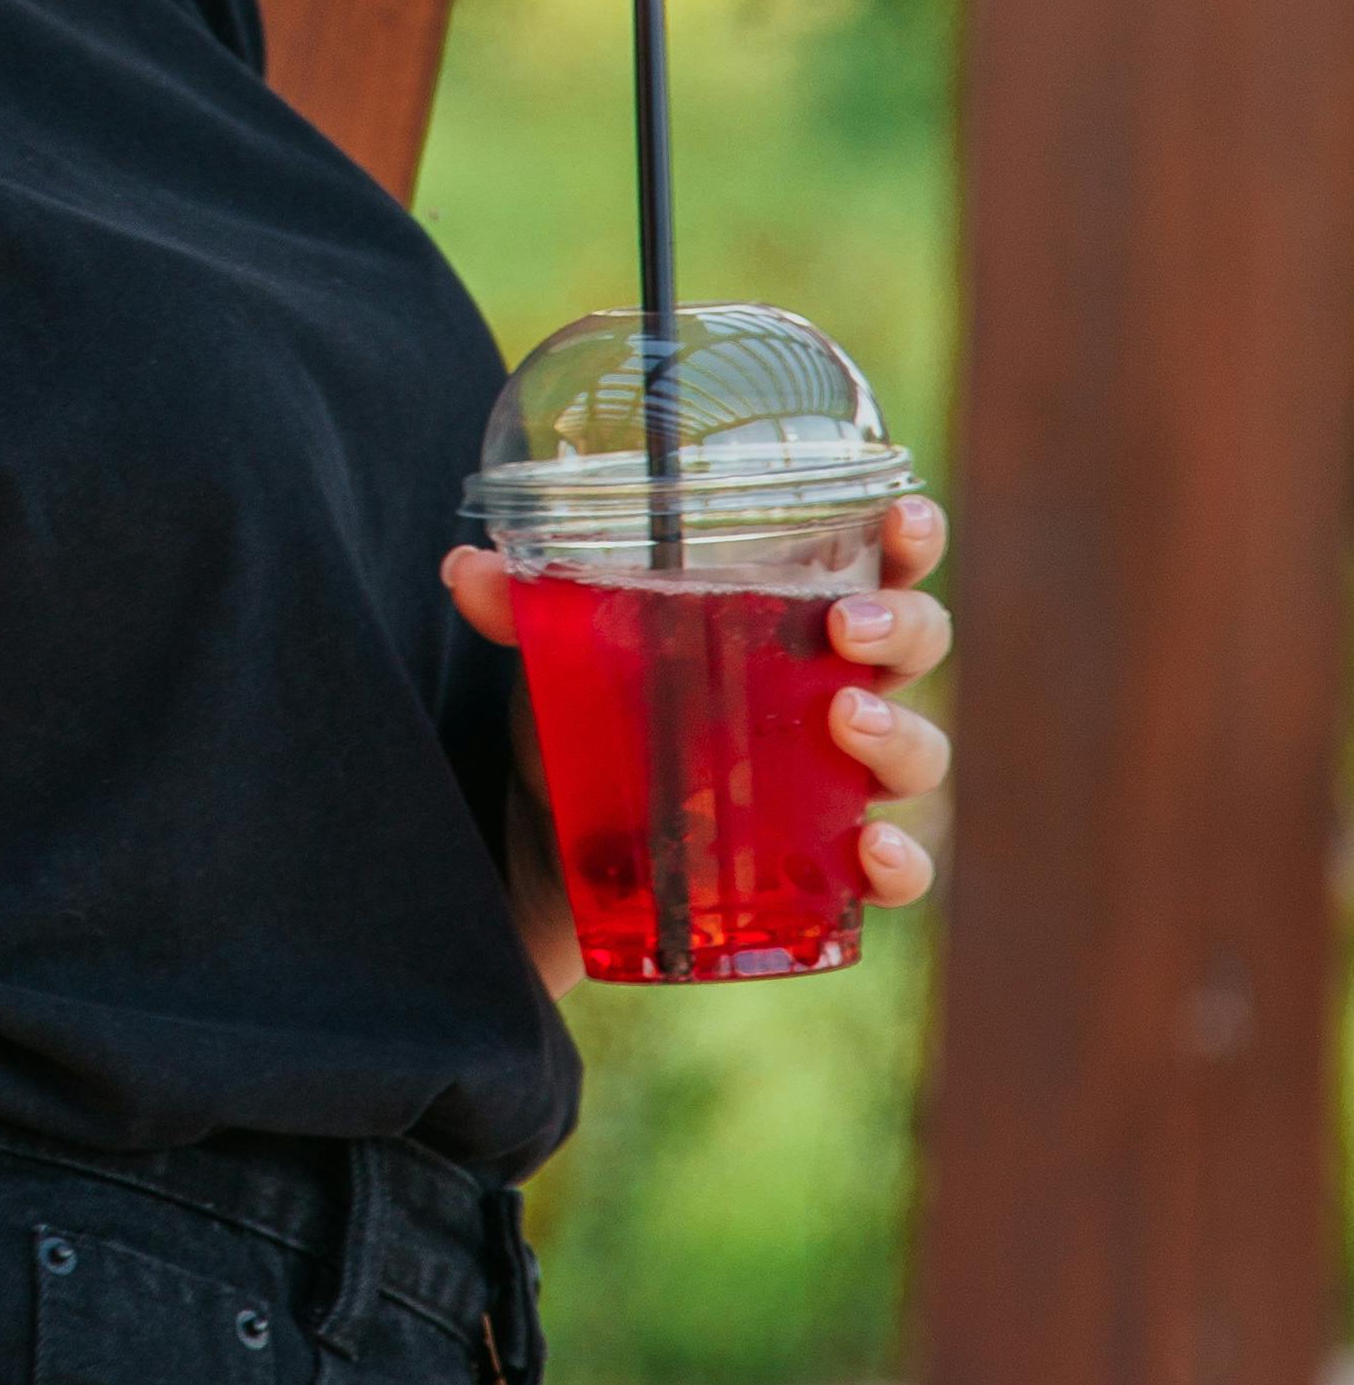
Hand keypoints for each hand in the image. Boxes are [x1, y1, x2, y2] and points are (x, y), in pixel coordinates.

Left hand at [442, 495, 954, 983]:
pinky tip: (871, 852)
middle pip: (917, 644)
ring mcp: (837, 780)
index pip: (876, 564)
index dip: (908, 537)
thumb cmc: (593, 717)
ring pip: (919, 751)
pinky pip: (894, 868)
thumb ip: (523, 610)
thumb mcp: (559, 659)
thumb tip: (464, 569)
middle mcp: (835, 690)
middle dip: (901, 628)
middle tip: (844, 628)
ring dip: (899, 735)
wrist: (559, 847)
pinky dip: (899, 864)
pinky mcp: (823, 864)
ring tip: (848, 721)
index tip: (903, 516)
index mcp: (791, 619)